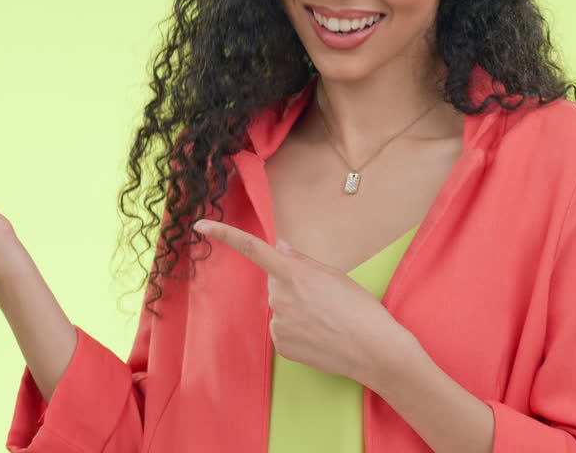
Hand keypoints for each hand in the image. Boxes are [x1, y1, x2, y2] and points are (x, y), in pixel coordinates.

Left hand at [194, 219, 414, 386]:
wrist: (375, 350)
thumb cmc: (361, 309)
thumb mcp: (335, 276)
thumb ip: (302, 261)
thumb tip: (280, 248)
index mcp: (294, 274)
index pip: (253, 249)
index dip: (224, 235)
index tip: (200, 226)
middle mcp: (280, 297)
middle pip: (277, 284)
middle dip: (294, 286)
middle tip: (324, 299)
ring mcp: (278, 323)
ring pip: (281, 308)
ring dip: (297, 310)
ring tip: (327, 320)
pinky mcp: (281, 345)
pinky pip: (283, 330)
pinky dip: (298, 331)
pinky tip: (320, 336)